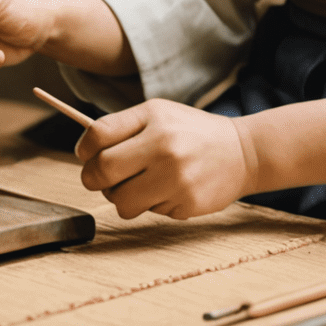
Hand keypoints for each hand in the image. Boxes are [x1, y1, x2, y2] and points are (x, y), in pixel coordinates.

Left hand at [76, 99, 248, 219]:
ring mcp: (176, 179)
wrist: (241, 152)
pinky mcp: (187, 205)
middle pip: (103, 171)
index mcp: (153, 118)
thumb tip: (86, 150)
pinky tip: (168, 189)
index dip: (84, 148)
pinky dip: (151, 204)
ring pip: (121, 201)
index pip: (99, 134)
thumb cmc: (190, 131)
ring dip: (120, 197)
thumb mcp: (158, 113)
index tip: (85, 155)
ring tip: (135, 185)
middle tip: (98, 178)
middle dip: (92, 178)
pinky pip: (150, 212)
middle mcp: (164, 147)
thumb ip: (122, 126)